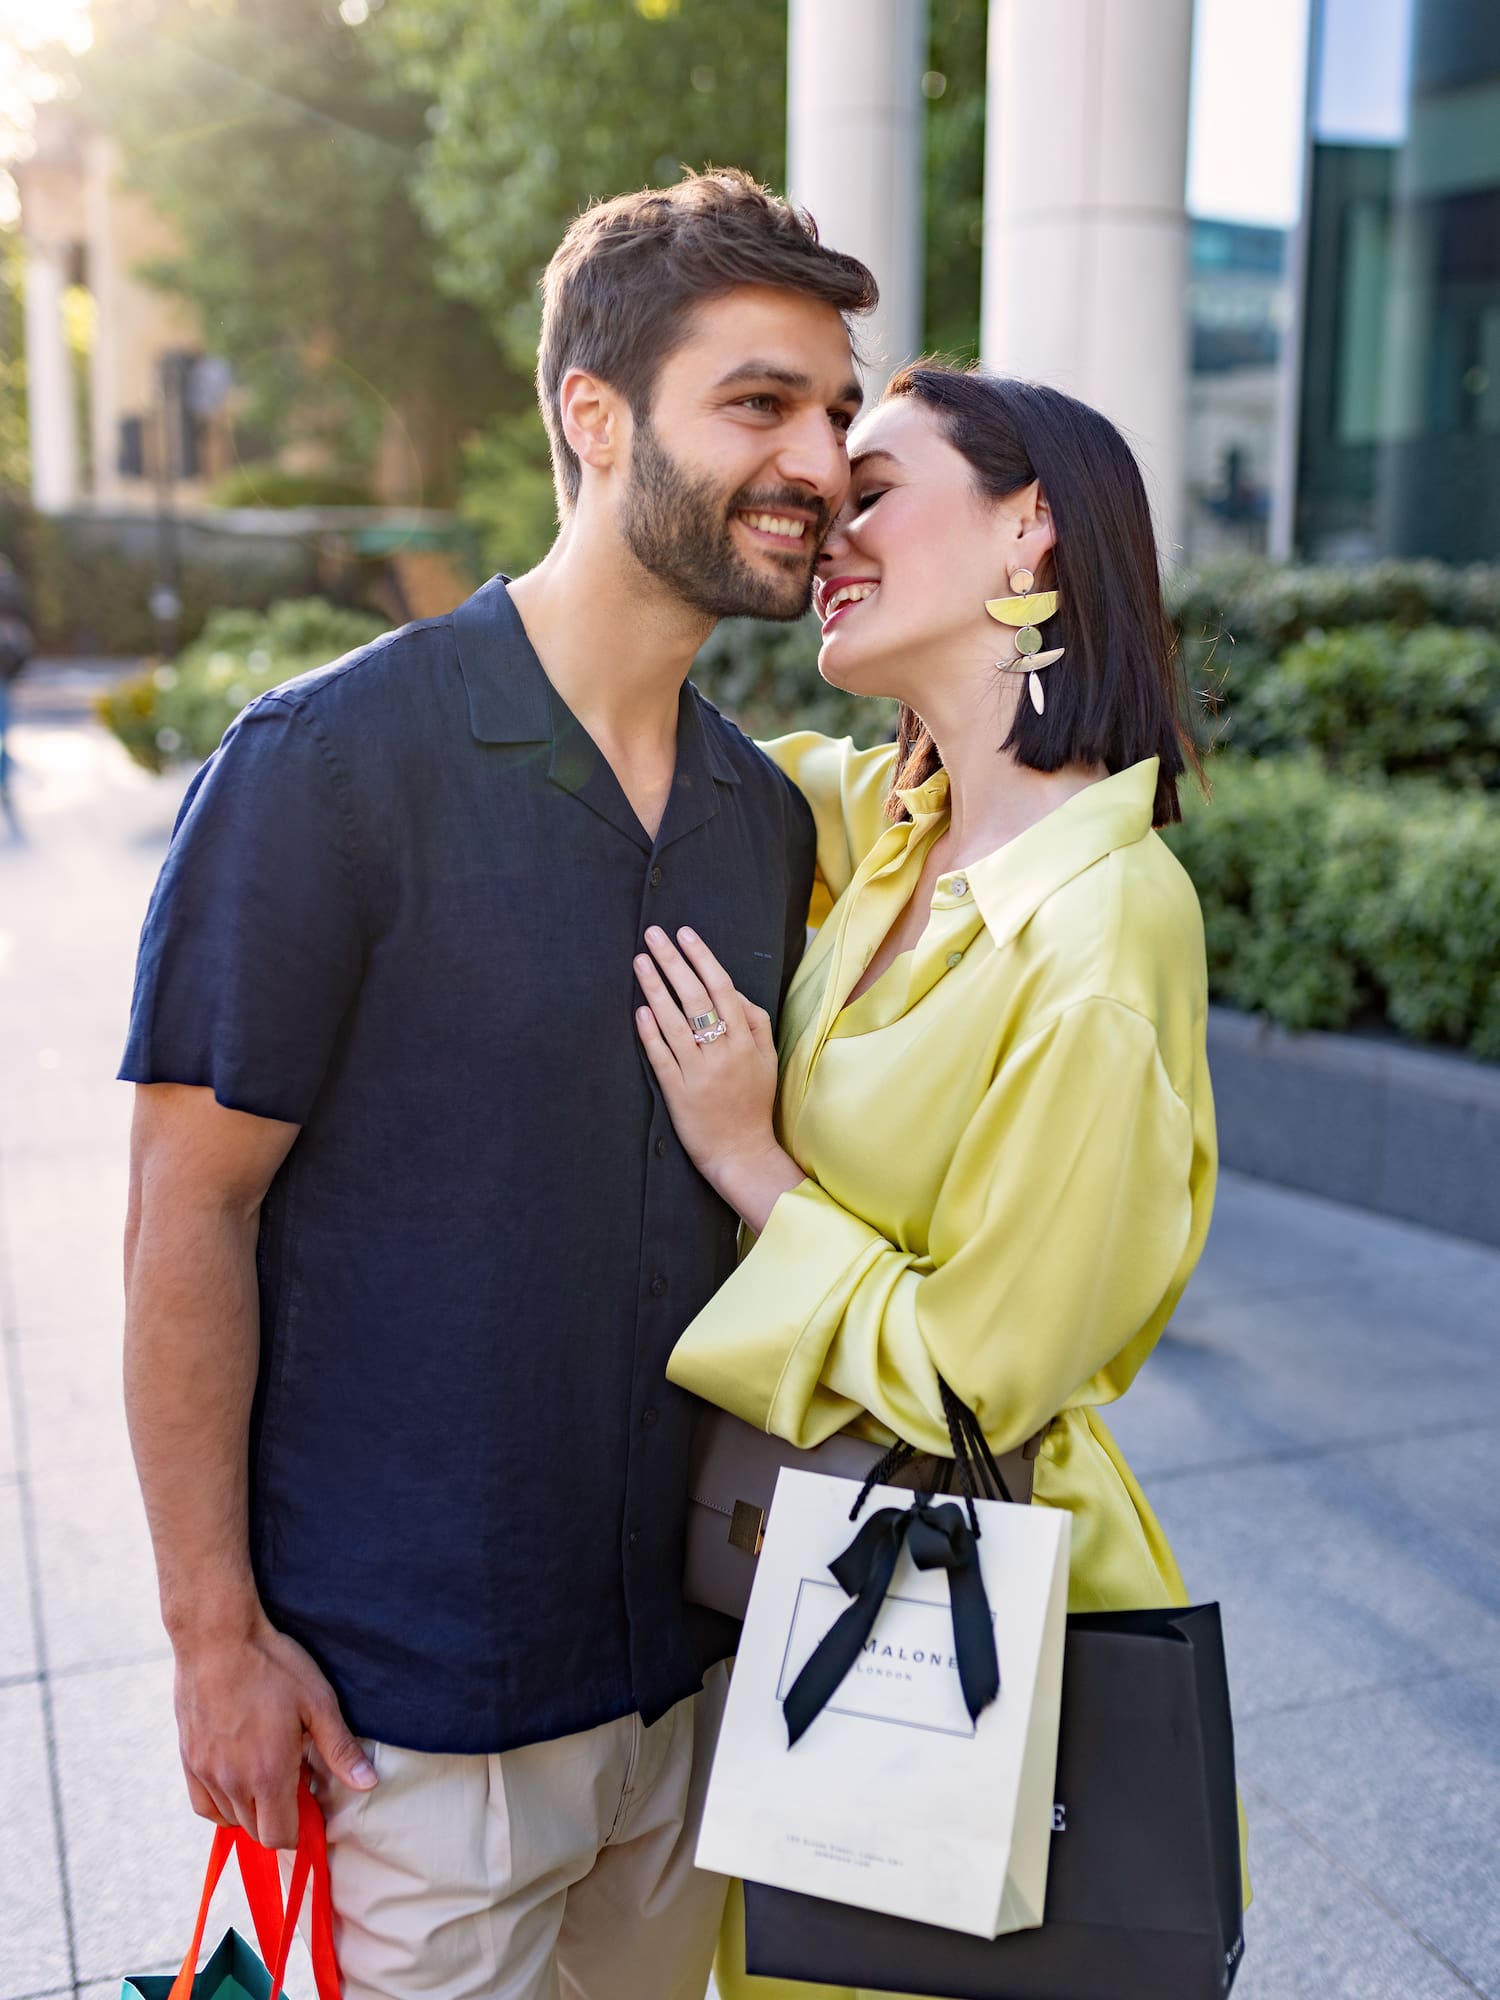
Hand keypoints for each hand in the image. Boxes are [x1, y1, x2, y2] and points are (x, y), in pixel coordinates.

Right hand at [174, 1609, 376, 1847]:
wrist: (217, 1638)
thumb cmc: (272, 1666)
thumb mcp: (317, 1702)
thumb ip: (340, 1749)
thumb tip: (368, 1784)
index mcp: (268, 1774)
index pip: (280, 1837)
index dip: (300, 1829)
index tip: (311, 1803)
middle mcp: (232, 1782)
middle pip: (256, 1832)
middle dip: (279, 1817)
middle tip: (295, 1778)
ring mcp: (206, 1773)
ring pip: (231, 1820)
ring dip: (253, 1809)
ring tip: (269, 1770)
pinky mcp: (188, 1760)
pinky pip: (204, 1806)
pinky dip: (223, 1804)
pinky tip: (239, 1778)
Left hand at [634, 926, 804, 1230]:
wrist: (743, 1153)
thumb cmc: (754, 1103)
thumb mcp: (767, 1060)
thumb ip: (755, 1023)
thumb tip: (733, 991)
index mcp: (745, 1041)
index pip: (722, 988)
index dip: (702, 959)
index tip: (685, 934)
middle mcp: (722, 1052)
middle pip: (695, 997)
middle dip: (673, 962)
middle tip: (653, 935)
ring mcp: (699, 1072)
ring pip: (674, 1022)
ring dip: (655, 988)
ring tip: (640, 961)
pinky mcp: (678, 1092)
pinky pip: (662, 1057)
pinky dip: (650, 1032)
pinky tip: (640, 1009)